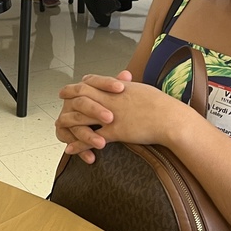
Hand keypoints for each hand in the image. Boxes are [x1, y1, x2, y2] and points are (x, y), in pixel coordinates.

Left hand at [56, 72, 187, 161]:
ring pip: (82, 117)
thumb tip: (126, 84)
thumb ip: (130, 87)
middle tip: (60, 96)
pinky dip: (79, 144)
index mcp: (117, 88)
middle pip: (82, 95)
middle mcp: (111, 99)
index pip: (92, 81)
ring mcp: (111, 115)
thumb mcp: (142, 90)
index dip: (80, 83)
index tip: (73, 85)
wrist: (170, 118)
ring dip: (68, 121)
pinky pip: (92, 139)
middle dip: (69, 95)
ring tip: (59, 124)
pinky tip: (70, 149)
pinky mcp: (115, 131)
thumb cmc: (161, 105)